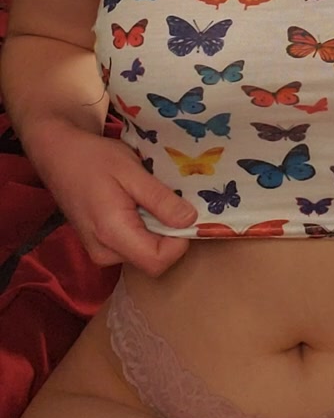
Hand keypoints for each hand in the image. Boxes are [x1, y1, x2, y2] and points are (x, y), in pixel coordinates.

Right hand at [24, 118, 197, 276]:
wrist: (59, 156)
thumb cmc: (94, 159)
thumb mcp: (132, 172)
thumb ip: (160, 200)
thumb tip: (190, 221)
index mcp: (112, 235)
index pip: (158, 261)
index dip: (179, 240)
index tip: (184, 212)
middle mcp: (104, 253)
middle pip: (153, 259)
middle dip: (169, 233)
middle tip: (169, 199)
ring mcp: (100, 252)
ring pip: (144, 253)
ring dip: (156, 230)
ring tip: (150, 198)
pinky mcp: (99, 247)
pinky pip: (132, 246)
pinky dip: (143, 229)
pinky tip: (137, 204)